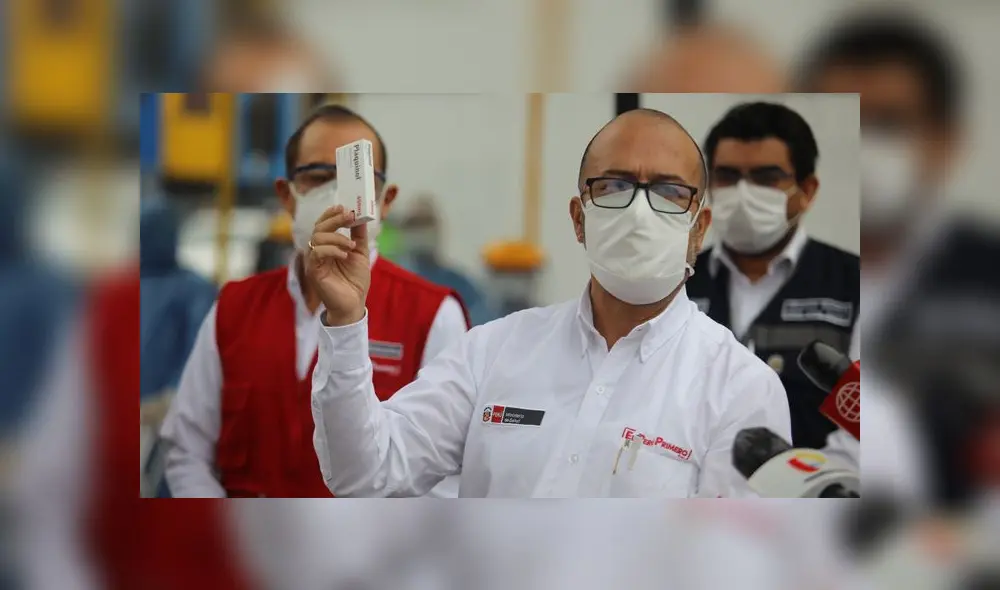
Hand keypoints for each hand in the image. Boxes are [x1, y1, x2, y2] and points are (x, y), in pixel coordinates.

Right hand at [305, 205, 369, 325]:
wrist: (354, 303)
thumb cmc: (355, 281)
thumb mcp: (360, 253)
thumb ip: (358, 235)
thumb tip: (360, 216)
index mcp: (327, 246)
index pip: (322, 224)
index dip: (331, 213)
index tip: (345, 207)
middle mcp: (318, 251)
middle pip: (318, 227)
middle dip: (334, 219)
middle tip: (349, 216)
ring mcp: (314, 261)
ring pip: (317, 238)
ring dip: (337, 237)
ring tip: (351, 245)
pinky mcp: (314, 271)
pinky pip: (317, 253)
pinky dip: (332, 250)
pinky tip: (345, 255)